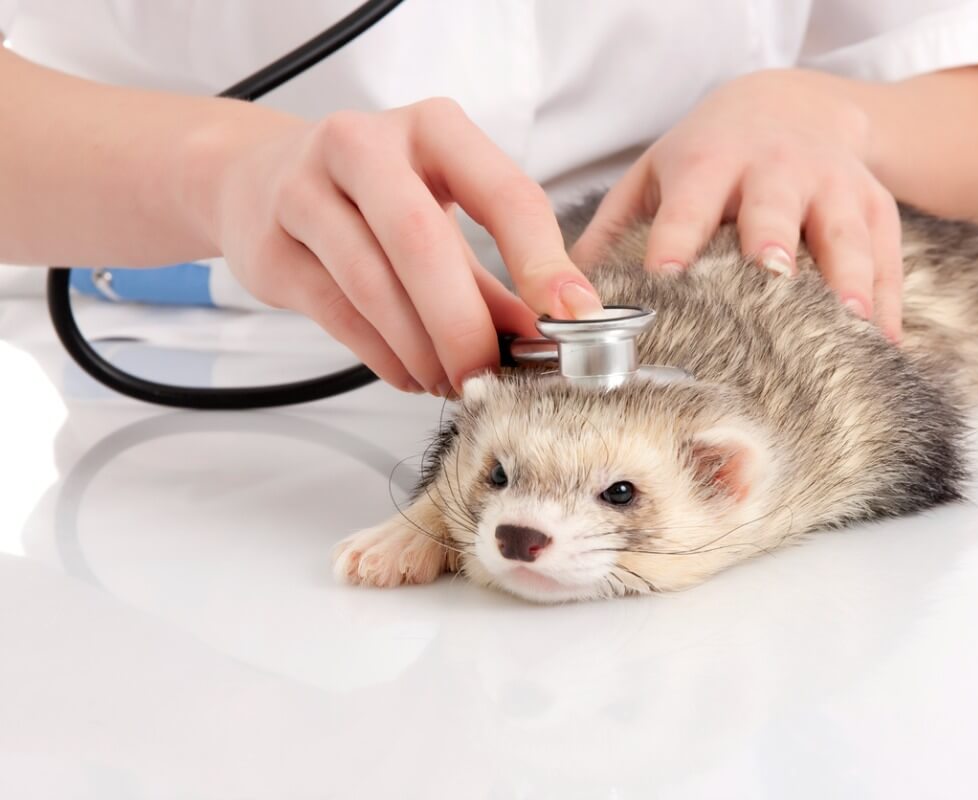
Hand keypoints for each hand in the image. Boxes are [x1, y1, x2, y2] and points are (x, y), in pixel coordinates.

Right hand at [201, 98, 602, 395]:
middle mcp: (362, 145)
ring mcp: (304, 190)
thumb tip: (541, 339)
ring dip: (423, 349)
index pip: (502, 192)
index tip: (573, 316)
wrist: (252, 178)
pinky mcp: (269, 245)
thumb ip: (491, 278)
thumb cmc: (370, 199)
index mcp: (431, 128)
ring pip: (374, 285)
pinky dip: (385, 357)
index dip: (542, 260)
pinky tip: (412, 375)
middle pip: (422, 242)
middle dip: (464, 323)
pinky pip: (338, 314)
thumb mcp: (440, 216)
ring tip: (453, 382)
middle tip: (491, 376)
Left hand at [572, 69, 901, 341]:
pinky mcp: (876, 208)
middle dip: (771, 243)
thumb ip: (611, 232)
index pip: (688, 207)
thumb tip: (560, 302)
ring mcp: (833, 186)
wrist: (795, 106)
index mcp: (710, 163)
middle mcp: (775, 169)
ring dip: (847, 277)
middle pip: (774, 209)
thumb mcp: (656, 174)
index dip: (676, 242)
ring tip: (847, 325)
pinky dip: (887, 304)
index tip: (665, 283)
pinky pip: (887, 258)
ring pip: (841, 234)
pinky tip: (882, 346)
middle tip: (769, 282)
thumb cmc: (712, 156)